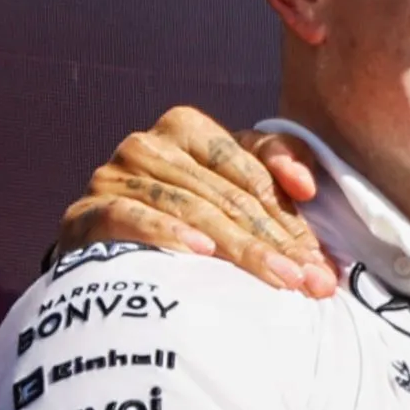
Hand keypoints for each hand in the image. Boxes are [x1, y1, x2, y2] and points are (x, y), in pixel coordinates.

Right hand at [58, 105, 336, 295]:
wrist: (104, 259)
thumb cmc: (184, 221)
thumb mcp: (233, 190)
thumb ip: (274, 171)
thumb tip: (306, 184)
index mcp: (188, 128)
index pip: (250, 169)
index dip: (291, 214)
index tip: (322, 257)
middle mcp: (149, 144)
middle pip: (226, 194)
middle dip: (277, 241)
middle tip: (313, 281)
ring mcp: (114, 175)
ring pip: (192, 209)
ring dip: (241, 247)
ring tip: (280, 280)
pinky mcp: (88, 211)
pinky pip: (133, 217)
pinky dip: (169, 233)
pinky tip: (202, 252)